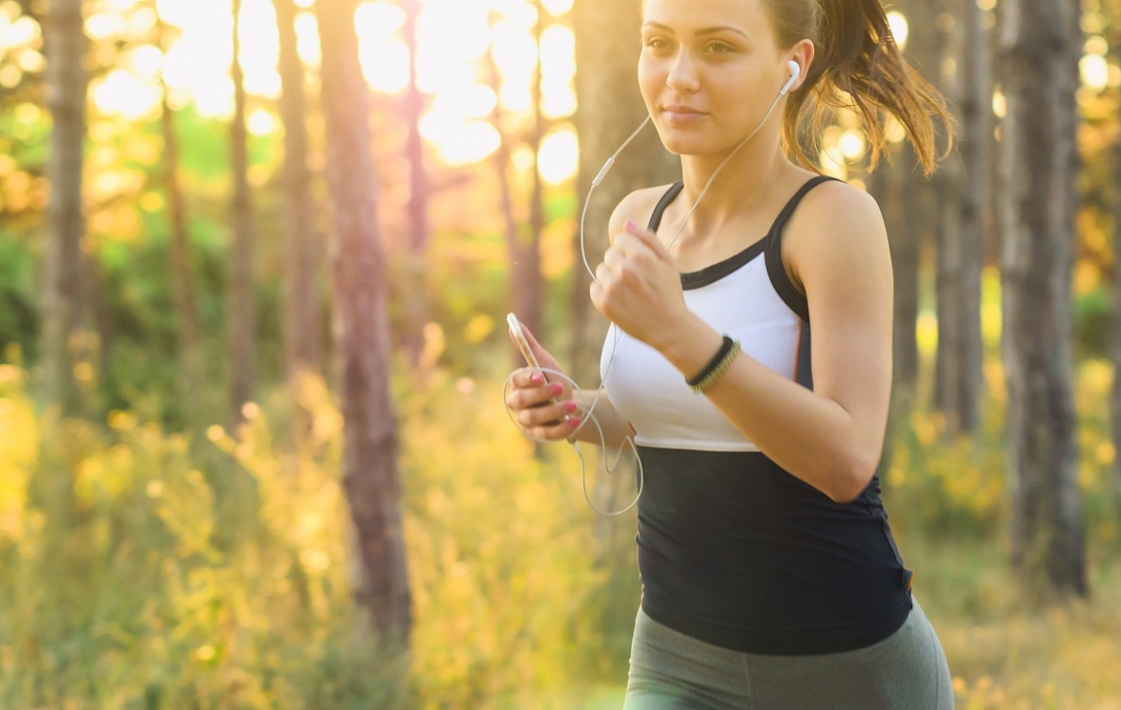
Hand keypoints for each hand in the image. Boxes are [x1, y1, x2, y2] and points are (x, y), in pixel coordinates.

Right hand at [505, 324, 581, 440]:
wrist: (572, 405)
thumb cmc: (554, 381)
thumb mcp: (546, 363)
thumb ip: (529, 346)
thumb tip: (513, 323)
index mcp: (517, 386)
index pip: (516, 382)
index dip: (527, 379)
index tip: (540, 375)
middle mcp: (518, 405)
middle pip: (521, 401)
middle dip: (541, 394)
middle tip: (560, 387)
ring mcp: (527, 422)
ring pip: (535, 418)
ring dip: (554, 411)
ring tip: (572, 405)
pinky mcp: (540, 435)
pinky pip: (548, 434)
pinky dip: (561, 428)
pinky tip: (574, 420)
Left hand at [589, 220, 687, 348]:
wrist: (669, 327)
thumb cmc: (669, 293)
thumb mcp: (667, 261)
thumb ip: (648, 239)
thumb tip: (627, 223)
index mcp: (640, 255)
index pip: (620, 240)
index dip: (630, 251)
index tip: (639, 265)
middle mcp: (624, 269)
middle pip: (610, 255)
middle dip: (620, 264)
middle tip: (636, 281)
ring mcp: (612, 287)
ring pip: (601, 271)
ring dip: (611, 278)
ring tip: (629, 292)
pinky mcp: (604, 303)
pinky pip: (594, 288)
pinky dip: (604, 293)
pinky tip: (621, 300)